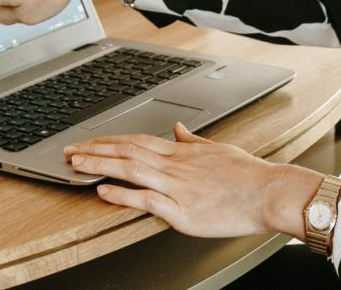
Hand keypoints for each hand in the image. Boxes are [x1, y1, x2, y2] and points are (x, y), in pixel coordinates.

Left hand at [65, 122, 323, 238]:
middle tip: (70, 150)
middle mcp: (175, 166)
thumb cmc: (249, 176)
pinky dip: (121, 195)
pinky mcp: (182, 212)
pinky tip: (103, 192)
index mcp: (183, 152)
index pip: (137, 141)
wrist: (270, 193)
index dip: (109, 140)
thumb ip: (194, 141)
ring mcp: (177, 188)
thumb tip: (179, 128)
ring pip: (130, 170)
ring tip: (76, 165)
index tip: (90, 140)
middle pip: (126, 152)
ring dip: (100, 166)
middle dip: (95, 150)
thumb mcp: (219, 149)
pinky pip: (145, 200)